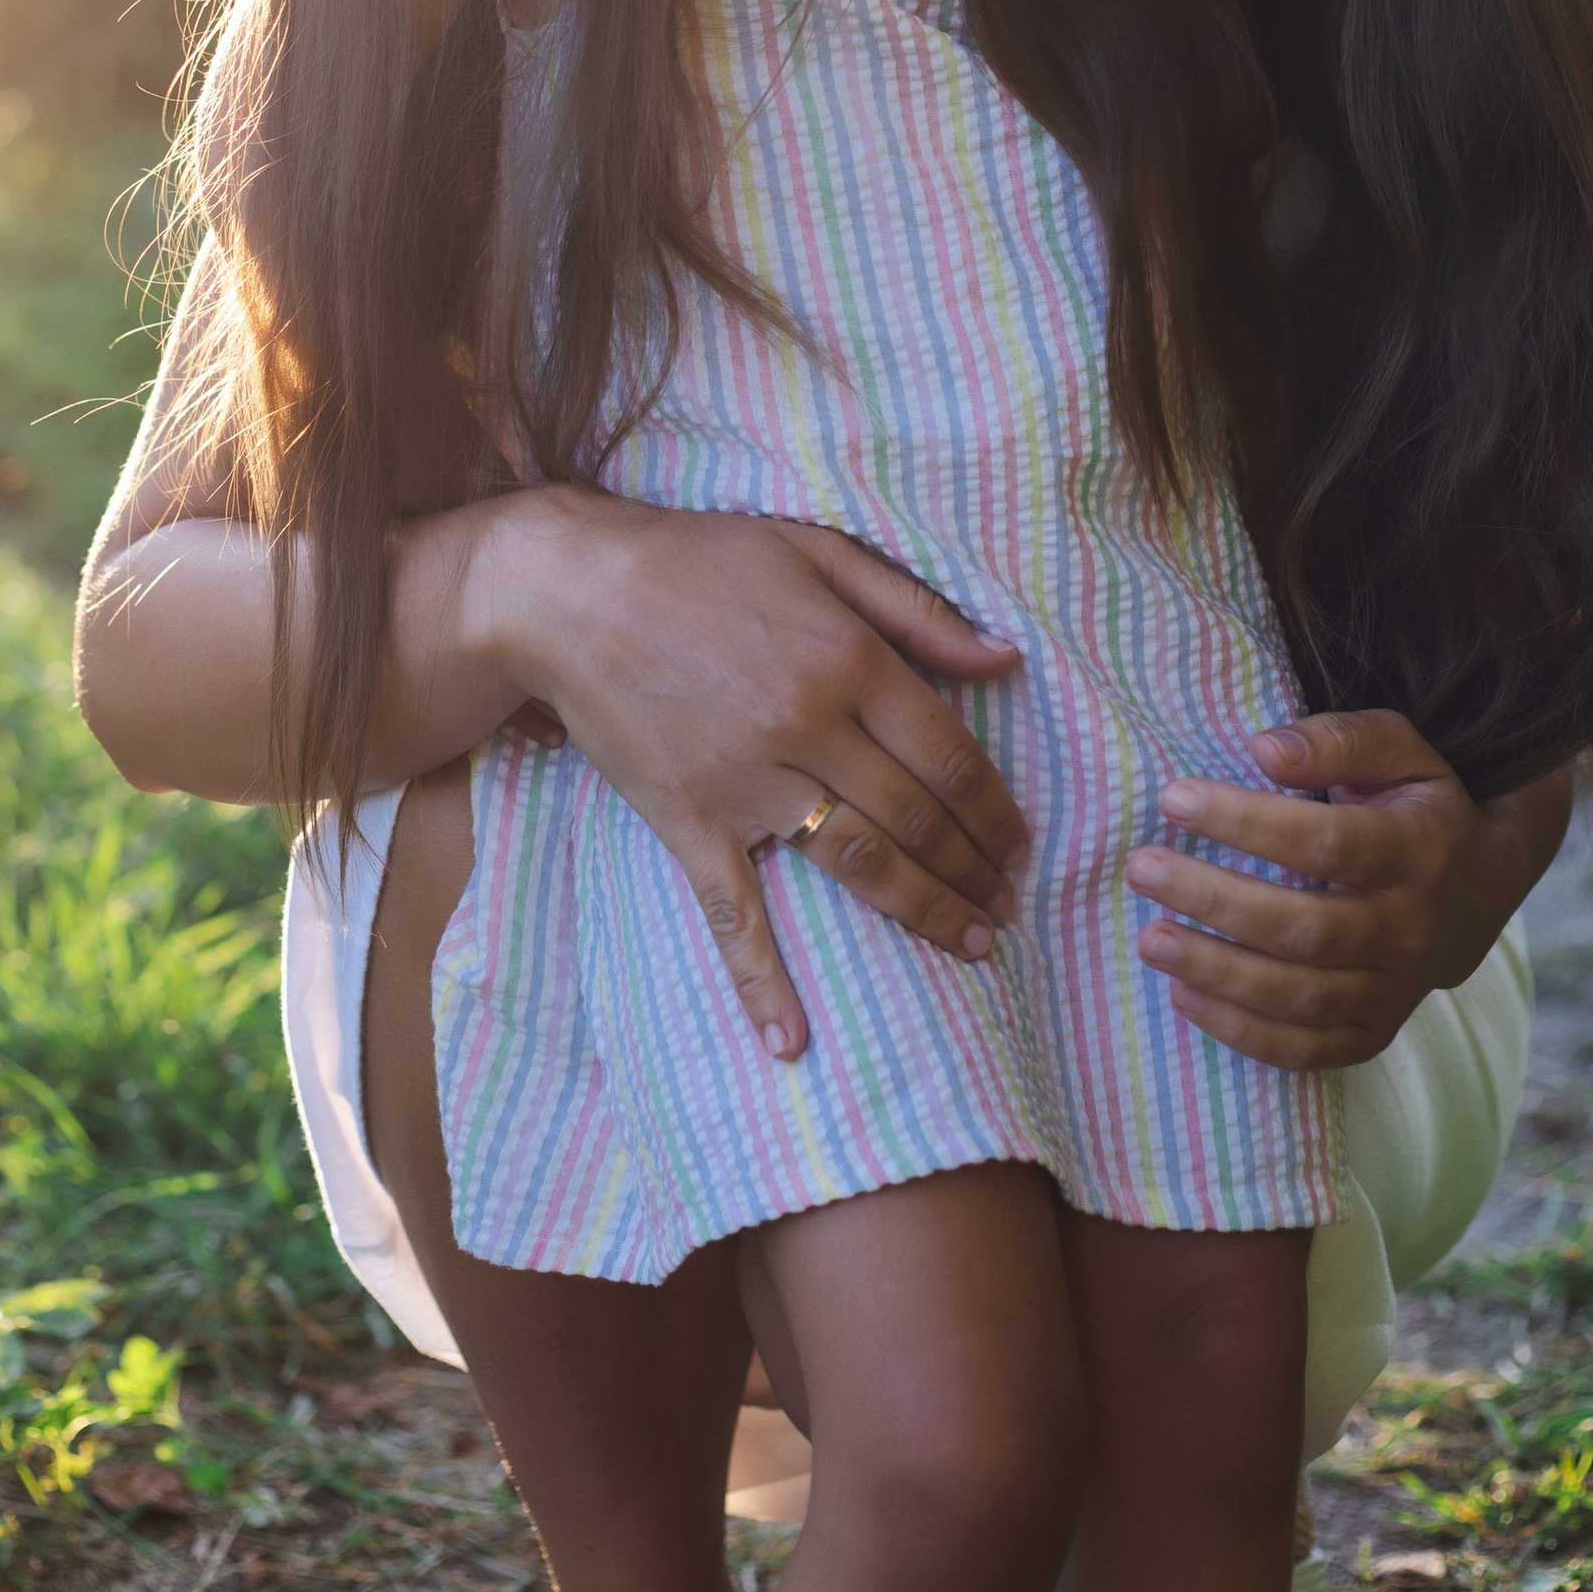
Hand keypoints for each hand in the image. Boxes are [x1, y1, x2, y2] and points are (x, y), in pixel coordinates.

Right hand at [477, 486, 1028, 1062]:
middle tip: (1006, 906)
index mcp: (847, 660)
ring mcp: (747, 782)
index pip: (950, 758)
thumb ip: (916, 609)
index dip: (995, 812)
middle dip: (973, 871)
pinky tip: (790, 1040)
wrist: (572, 591)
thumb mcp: (817, 551)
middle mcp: (809, 727)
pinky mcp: (689, 819)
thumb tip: (1005, 660)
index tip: (1020, 845)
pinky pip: (732, 911)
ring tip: (970, 943)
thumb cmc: (700, 559)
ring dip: (923, 912)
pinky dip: (762, 978)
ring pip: (857, 865)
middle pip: (916, 820)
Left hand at [1121, 709, 1572, 1071]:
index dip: (1247, 822)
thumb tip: (1263, 750)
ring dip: (1218, 972)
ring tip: (1150, 939)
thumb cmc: (1415, 804)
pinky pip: (1307, 1050)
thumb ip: (1337, 739)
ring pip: (1302, 997)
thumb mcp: (1397, 748)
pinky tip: (1184, 996)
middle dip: (1216, 900)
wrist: (1479, 889)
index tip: (1174, 798)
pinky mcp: (1375, 1033)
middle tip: (1143, 869)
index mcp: (1421, 850)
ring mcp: (1397, 991)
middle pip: (1306, 928)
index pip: (1327, 843)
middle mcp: (1412, 929)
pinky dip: (1243, 1032)